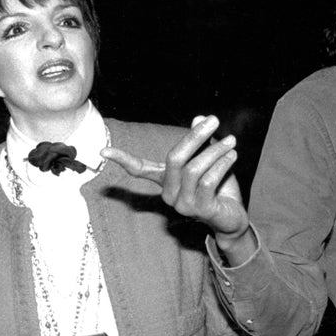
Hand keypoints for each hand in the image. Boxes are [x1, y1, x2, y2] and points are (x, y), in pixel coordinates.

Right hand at [101, 115, 248, 238]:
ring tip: (231, 141)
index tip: (103, 152)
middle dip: (195, 137)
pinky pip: (208, 182)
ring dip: (215, 151)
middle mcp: (169, 194)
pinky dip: (222, 165)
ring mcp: (183, 204)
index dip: (123, 160)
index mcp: (166, 181)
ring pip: (194, 169)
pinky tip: (232, 156)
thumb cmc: (219, 188)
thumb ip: (202, 143)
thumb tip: (199, 117)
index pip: (141, 170)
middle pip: (174, 158)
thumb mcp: (209, 161)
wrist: (232, 218)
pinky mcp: (200, 211)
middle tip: (214, 120)